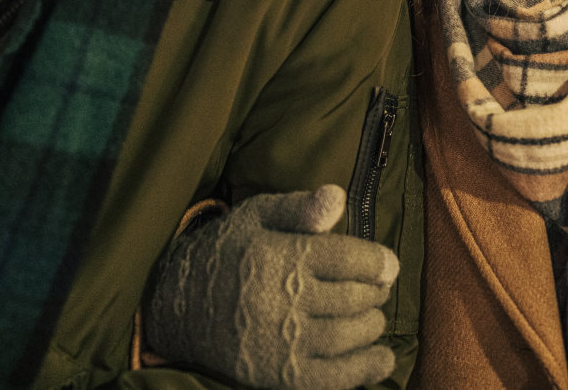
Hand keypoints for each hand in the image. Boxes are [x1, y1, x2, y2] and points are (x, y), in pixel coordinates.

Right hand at [144, 185, 398, 389]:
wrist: (177, 308)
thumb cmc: (227, 253)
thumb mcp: (256, 216)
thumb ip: (300, 207)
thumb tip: (338, 196)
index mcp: (278, 255)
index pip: (347, 258)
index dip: (379, 261)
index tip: (389, 265)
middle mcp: (280, 299)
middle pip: (353, 297)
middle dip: (375, 292)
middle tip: (377, 289)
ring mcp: (279, 343)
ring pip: (348, 335)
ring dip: (371, 326)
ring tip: (370, 316)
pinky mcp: (278, 376)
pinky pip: (334, 378)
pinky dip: (366, 368)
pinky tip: (381, 357)